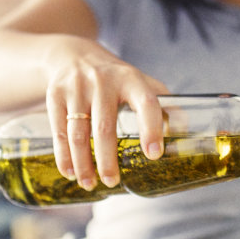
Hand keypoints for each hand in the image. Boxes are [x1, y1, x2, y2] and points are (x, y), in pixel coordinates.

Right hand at [44, 36, 167, 189]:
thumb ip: (165, 105)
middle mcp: (103, 81)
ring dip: (83, 163)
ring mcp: (77, 88)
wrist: (73, 55)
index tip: (153, 155)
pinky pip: (59, 130)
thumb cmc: (116, 78)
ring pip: (78, 132)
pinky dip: (64, 155)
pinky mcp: (55, 95)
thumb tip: (184, 132)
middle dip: (108, 159)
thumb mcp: (141, 82)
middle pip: (105, 127)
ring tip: (89, 184)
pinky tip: (69, 171)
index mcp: (131, 79)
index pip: (146, 104)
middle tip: (113, 182)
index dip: (151, 129)